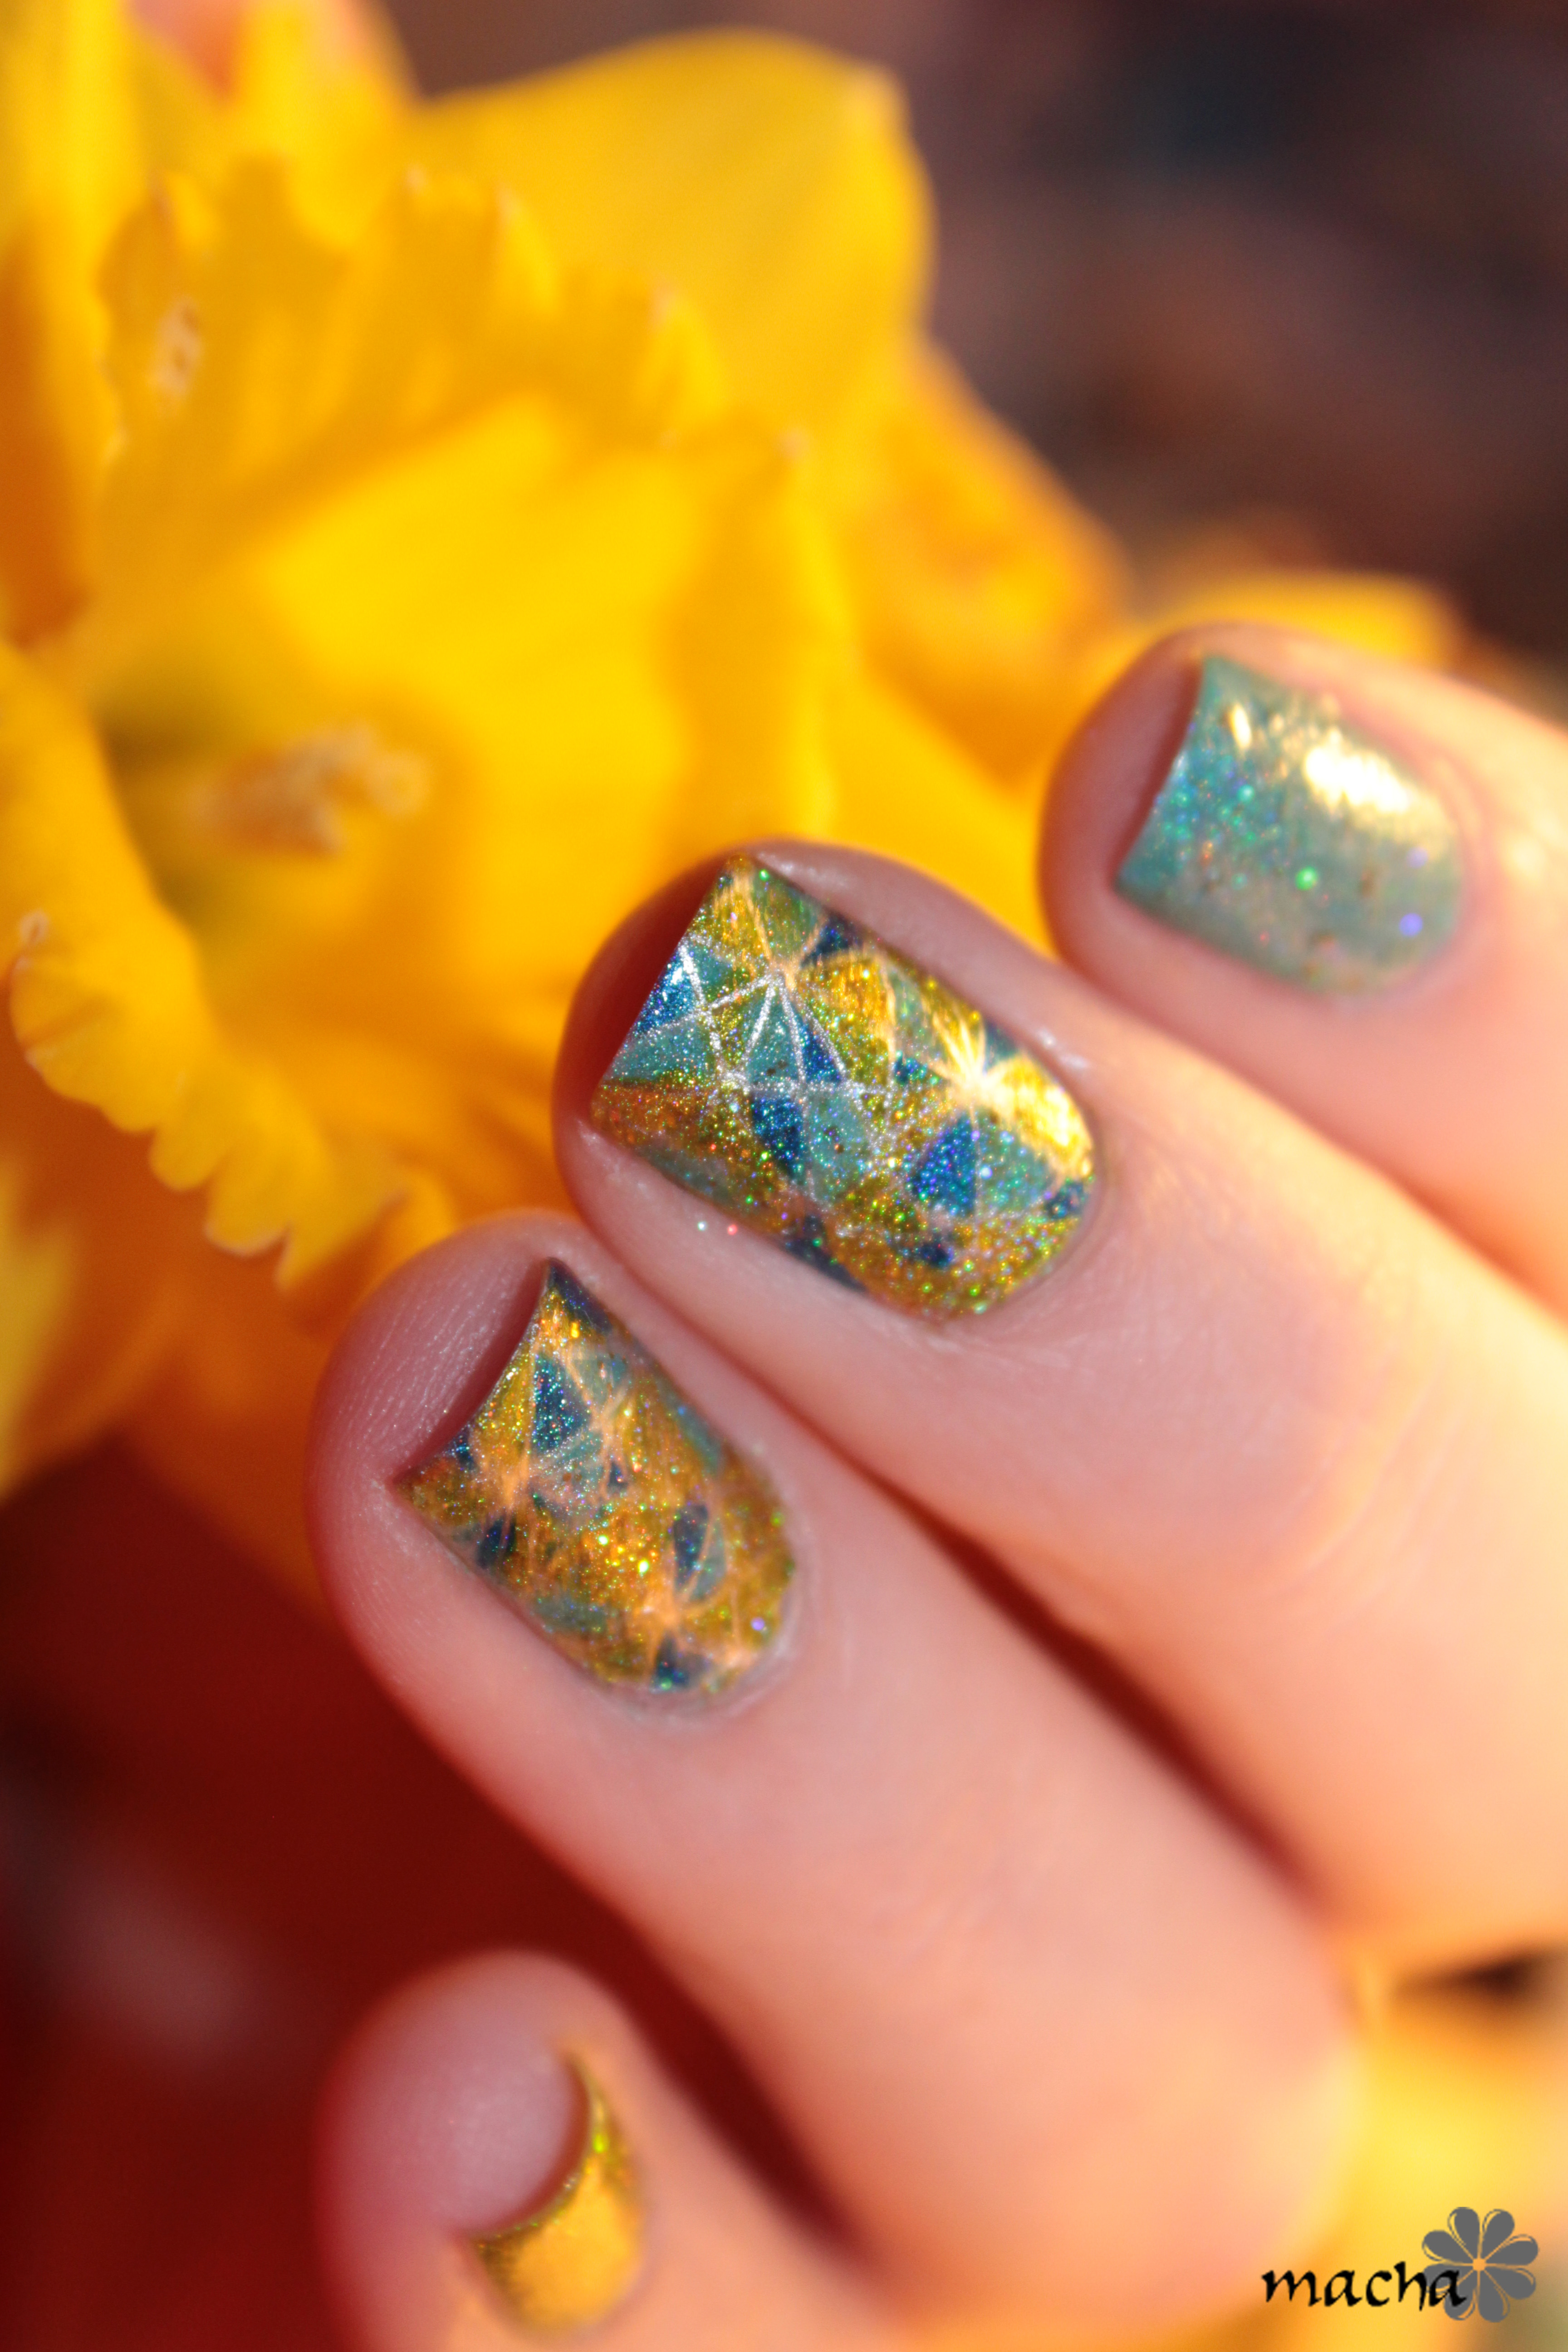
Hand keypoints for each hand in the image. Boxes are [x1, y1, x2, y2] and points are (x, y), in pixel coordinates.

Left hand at [302, 627, 1567, 2345]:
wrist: (273, 1686)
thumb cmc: (526, 1303)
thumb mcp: (613, 1098)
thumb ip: (826, 1003)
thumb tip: (871, 868)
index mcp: (1384, 1401)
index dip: (1484, 998)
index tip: (1153, 757)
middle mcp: (1329, 1807)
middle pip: (1498, 1686)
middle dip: (1153, 1334)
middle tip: (706, 1035)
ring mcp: (1096, 2115)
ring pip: (1171, 2083)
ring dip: (828, 1739)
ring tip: (459, 1411)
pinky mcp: (817, 2329)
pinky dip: (658, 2302)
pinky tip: (458, 2076)